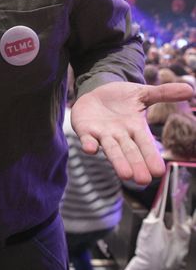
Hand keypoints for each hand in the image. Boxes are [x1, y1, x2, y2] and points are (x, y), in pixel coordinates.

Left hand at [71, 81, 192, 184]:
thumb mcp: (142, 93)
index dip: (151, 157)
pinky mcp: (85, 130)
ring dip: (117, 161)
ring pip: (111, 149)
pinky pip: (87, 139)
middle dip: (135, 164)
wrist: (97, 92)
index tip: (158, 172)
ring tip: (125, 175)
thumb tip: (190, 89)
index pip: (146, 145)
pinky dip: (88, 144)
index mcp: (136, 129)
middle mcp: (120, 136)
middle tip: (141, 180)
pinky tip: (90, 149)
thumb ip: (163, 93)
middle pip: (129, 152)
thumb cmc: (122, 98)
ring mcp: (102, 134)